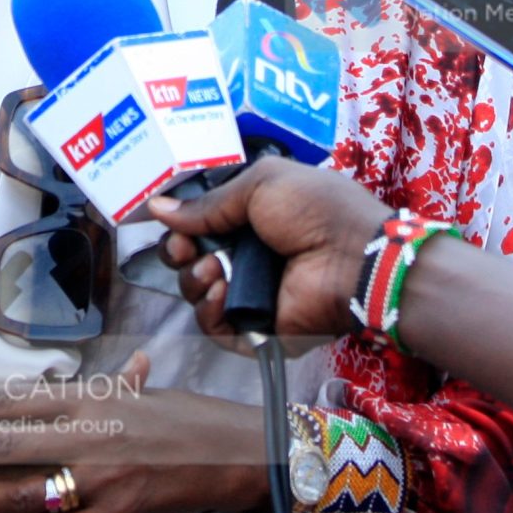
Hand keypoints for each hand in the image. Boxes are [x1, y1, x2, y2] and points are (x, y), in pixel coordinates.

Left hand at [0, 356, 266, 512]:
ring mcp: (102, 479)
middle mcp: (91, 436)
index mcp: (93, 399)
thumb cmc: (191, 417)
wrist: (239, 451)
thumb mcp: (141, 394)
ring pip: (25, 492)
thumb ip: (101, 391)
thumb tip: (76, 381)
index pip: (17, 400)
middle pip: (8, 444)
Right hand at [152, 158, 389, 342]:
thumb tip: (158, 207)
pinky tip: (222, 293)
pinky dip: (210, 310)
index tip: (171, 222)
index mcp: (251, 218)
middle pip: (190, 259)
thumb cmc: (315, 211)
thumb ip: (209, 202)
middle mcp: (247, 255)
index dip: (181, 224)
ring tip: (214, 271)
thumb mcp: (261, 184)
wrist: (353, 257)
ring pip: (197, 292)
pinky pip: (215, 326)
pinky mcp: (256, 327)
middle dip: (178, 253)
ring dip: (195, 279)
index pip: (200, 225)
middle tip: (186, 250)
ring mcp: (250, 293)